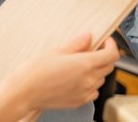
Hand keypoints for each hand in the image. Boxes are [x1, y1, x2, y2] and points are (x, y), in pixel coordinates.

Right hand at [0, 34, 118, 121]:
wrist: (25, 91)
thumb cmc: (36, 70)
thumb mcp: (56, 51)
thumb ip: (76, 44)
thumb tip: (87, 37)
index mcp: (85, 64)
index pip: (112, 55)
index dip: (112, 46)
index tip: (106, 41)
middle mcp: (89, 79)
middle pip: (109, 67)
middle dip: (105, 56)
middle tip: (93, 50)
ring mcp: (85, 92)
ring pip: (101, 79)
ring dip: (97, 70)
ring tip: (82, 64)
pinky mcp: (79, 101)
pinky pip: (93, 92)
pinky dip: (91, 84)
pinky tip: (79, 79)